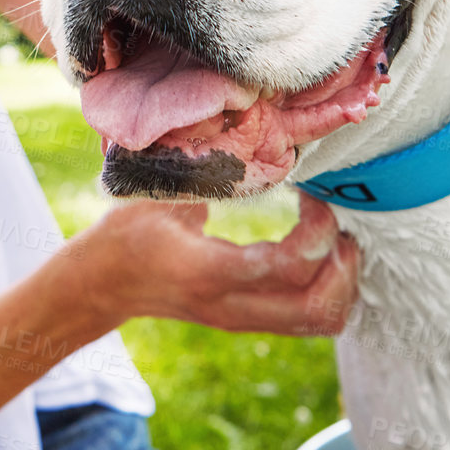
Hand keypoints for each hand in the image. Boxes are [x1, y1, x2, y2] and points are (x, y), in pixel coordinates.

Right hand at [61, 192, 360, 336]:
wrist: (105, 285)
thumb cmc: (128, 231)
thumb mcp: (156, 194)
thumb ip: (202, 170)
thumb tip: (244, 128)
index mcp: (208, 272)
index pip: (286, 267)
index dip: (318, 230)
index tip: (311, 195)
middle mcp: (231, 305)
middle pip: (317, 307)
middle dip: (342, 262)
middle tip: (334, 221)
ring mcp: (243, 319)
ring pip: (322, 321)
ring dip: (343, 280)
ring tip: (335, 239)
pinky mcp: (251, 321)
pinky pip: (311, 320)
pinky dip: (331, 289)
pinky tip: (320, 254)